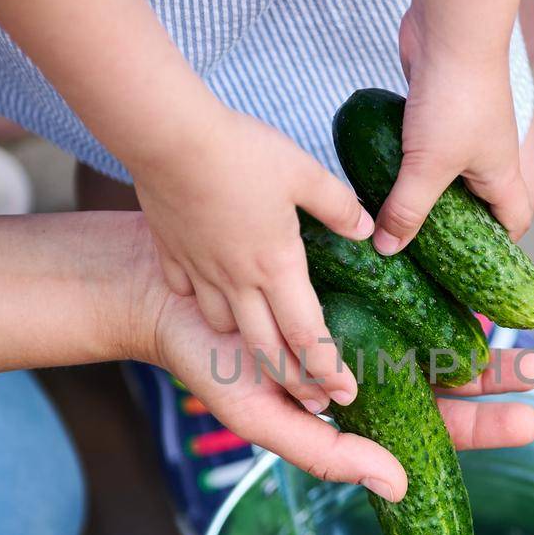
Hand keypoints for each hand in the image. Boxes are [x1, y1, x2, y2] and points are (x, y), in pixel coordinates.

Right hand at [127, 101, 371, 409]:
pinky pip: (190, 292)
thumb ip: (338, 206)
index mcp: (275, 265)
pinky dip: (204, 302)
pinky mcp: (172, 254)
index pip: (307, 334)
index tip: (345, 392)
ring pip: (227, 325)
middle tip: (315, 397)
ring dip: (249, 341)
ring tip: (267, 344)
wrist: (168, 137)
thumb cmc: (241, 152)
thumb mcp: (304, 172)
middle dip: (293, 378)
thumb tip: (366, 228)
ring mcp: (200, 270)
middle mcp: (237, 280)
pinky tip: (214, 295)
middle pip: (266, 347)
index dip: (328, 369)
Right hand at [138, 283, 533, 498]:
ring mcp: (359, 324)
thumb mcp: (265, 417)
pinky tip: (467, 276)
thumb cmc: (208, 363)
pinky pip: (402, 288)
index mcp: (352, 409)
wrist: (162, 292)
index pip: (430, 428)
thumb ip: (329, 455)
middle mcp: (364, 370)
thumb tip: (402, 486)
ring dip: (473, 331)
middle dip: (492, 378)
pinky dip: (435, 288)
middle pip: (442, 382)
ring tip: (520, 325)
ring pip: (430, 335)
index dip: (480, 425)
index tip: (529, 416)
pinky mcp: (347, 279)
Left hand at [371, 11, 532, 254]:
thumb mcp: (428, 166)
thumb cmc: (455, 99)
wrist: (450, 28)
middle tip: (422, 250)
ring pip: (448, 173)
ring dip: (426, 192)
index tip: (471, 267)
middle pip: (479, 200)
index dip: (500, 246)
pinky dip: (408, 162)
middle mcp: (488, 154)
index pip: (515, 220)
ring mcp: (464, 129)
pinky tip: (380, 173)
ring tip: (395, 216)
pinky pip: (426, 146)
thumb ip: (408, 211)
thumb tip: (388, 249)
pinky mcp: (438, 109)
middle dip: (455, 226)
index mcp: (502, 173)